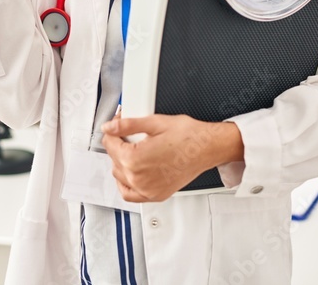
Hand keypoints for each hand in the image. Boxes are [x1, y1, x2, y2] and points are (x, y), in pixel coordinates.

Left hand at [101, 114, 243, 202]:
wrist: (207, 148)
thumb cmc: (188, 136)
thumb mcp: (155, 123)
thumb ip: (128, 125)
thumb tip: (110, 126)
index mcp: (136, 159)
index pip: (109, 144)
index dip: (112, 131)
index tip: (117, 126)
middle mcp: (139, 178)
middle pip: (114, 159)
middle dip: (118, 144)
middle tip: (128, 134)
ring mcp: (147, 190)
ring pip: (119, 176)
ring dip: (121, 162)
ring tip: (133, 150)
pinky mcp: (156, 195)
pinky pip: (130, 195)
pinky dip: (126, 184)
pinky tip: (130, 173)